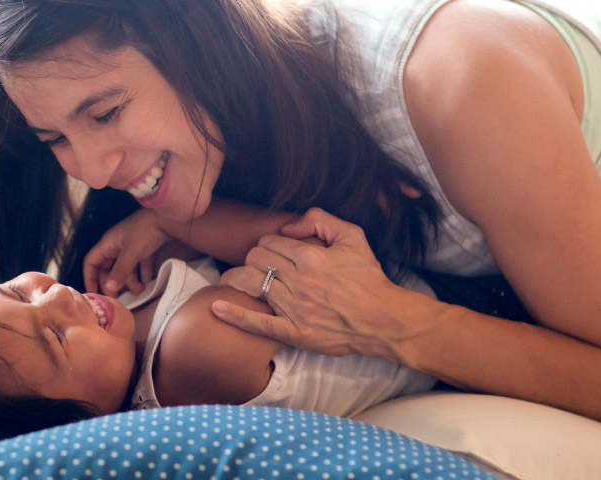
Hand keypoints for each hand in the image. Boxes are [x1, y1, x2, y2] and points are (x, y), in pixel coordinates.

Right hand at [83, 208, 167, 295]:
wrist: (168, 217)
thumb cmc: (145, 231)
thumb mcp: (131, 252)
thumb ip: (120, 271)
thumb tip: (110, 288)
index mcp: (107, 244)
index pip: (91, 262)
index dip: (89, 278)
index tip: (94, 293)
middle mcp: (116, 245)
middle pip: (107, 268)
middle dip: (111, 283)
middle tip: (117, 297)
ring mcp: (130, 246)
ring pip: (124, 268)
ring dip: (129, 281)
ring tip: (139, 291)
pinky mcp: (143, 247)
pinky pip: (138, 264)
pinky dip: (141, 274)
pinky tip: (147, 283)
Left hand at [212, 208, 423, 359]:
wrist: (384, 319)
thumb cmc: (368, 278)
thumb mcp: (353, 237)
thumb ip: (320, 219)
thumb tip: (289, 225)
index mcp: (312, 257)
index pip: (270, 242)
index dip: (267, 243)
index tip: (272, 250)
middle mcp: (301, 281)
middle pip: (256, 260)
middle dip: (253, 258)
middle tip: (257, 264)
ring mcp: (296, 308)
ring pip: (251, 284)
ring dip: (238, 279)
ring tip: (233, 280)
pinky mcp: (295, 332)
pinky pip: (258, 323)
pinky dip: (235, 315)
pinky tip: (216, 308)